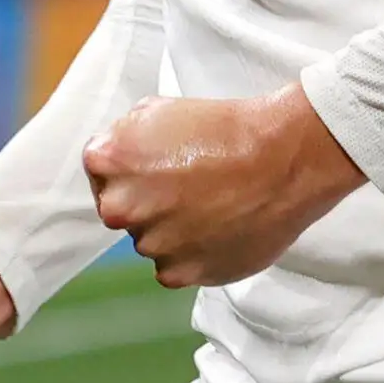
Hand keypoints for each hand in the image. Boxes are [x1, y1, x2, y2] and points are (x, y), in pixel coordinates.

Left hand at [84, 83, 365, 288]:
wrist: (282, 158)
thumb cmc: (225, 127)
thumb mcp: (160, 110)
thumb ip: (126, 138)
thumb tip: (116, 161)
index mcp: (108, 161)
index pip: (101, 172)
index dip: (131, 167)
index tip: (158, 166)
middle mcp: (120, 206)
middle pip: (122, 210)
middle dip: (147, 201)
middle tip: (187, 186)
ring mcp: (150, 243)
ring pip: (150, 241)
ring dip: (172, 229)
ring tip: (212, 204)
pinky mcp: (181, 272)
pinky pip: (174, 267)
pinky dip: (192, 253)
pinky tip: (218, 228)